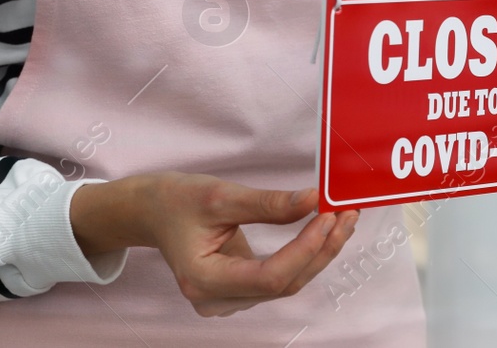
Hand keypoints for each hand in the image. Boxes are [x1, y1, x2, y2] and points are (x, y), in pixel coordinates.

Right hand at [70, 172, 358, 316]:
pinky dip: (305, 253)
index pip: (269, 276)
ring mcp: (228, 299)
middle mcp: (217, 300)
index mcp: (203, 280)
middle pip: (284, 283)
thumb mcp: (220, 195)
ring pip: (287, 283)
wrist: (151, 211)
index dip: (305, 248)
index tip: (328, 215)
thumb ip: (269, 204)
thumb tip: (314, 201)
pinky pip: (280, 276)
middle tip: (345, 212)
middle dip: (321, 248)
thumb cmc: (175, 201)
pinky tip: (322, 229)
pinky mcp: (239, 289)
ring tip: (342, 217)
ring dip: (319, 251)